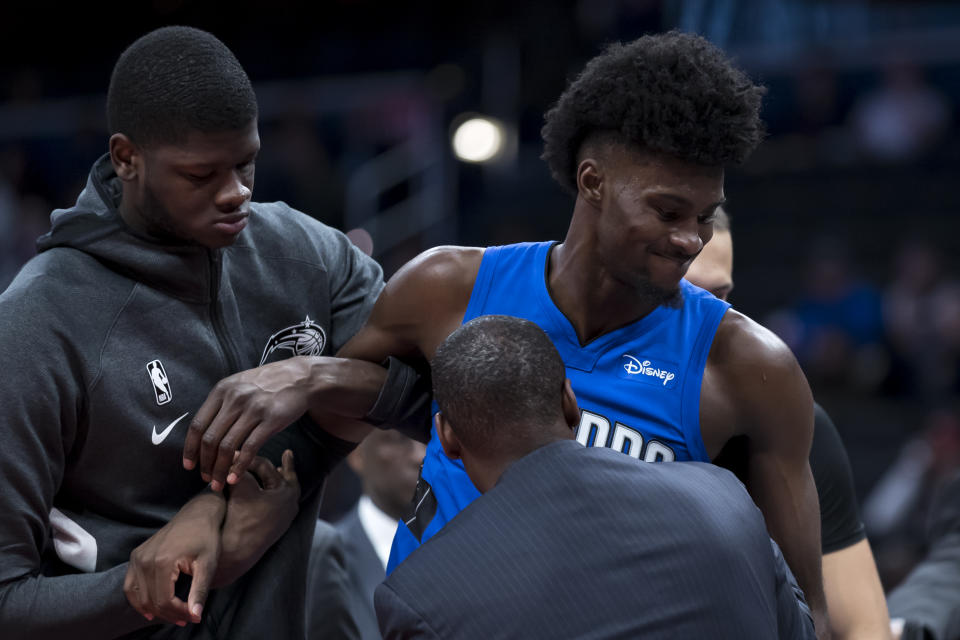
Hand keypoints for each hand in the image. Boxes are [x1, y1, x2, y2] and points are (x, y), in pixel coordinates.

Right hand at [124, 493, 225, 625]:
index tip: (193, 616)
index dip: (178, 613)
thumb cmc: (206, 538)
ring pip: (137, 596)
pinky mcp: (136, 555)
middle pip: (150, 600)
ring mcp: (137, 557)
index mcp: (162, 561)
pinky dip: (138, 599)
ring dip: (153, 609)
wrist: (198, 514)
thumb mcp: (208, 565)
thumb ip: (199, 591)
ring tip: (172, 615)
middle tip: (185, 618)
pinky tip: (151, 608)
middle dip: (168, 614)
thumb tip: (195, 616)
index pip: (164, 601)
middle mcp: (145, 559)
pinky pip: (130, 584)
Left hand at [183, 358, 315, 490]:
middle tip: (206, 479)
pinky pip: (250, 448)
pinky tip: (235, 477)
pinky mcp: (271, 420)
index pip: (198, 425)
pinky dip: (240, 466)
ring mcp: (253, 409)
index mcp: (222, 390)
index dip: (190, 449)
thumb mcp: (239, 385)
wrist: (301, 378)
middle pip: (211, 438)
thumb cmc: (268, 384)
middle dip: (205, 464)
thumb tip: (204, 431)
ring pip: (228, 446)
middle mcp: (235, 399)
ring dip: (220, 470)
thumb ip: (222, 404)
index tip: (188, 466)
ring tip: (219, 484)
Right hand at [214, 450, 300, 586]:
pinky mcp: (277, 527)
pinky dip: (274, 494)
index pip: (266, 466)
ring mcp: (285, 517)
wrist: (233, 553)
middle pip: (285, 478)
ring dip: (278, 480)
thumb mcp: (239, 488)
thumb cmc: (238, 518)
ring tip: (280, 469)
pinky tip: (268, 491)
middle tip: (288, 453)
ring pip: (284, 491)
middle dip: (283, 466)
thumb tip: (238, 456)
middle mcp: (291, 505)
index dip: (249, 458)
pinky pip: (279, 504)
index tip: (241, 452)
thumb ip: (242, 469)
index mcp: (286, 492)